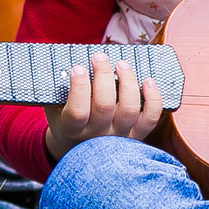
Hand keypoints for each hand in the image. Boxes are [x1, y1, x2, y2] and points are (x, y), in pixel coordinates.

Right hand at [43, 52, 165, 160]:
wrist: (78, 150)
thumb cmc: (65, 123)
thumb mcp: (54, 110)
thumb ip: (59, 91)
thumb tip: (67, 63)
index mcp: (72, 130)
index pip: (77, 111)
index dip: (79, 87)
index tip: (78, 68)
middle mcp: (97, 136)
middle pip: (105, 105)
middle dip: (103, 75)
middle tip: (99, 57)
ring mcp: (118, 137)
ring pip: (129, 109)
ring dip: (127, 81)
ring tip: (121, 64)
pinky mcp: (136, 136)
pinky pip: (150, 118)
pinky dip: (153, 99)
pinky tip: (148, 81)